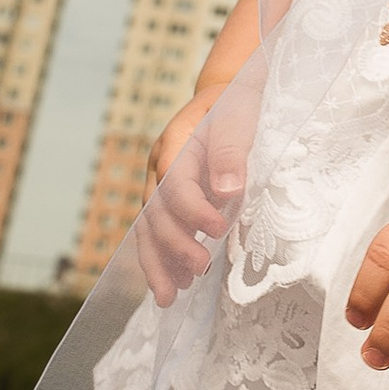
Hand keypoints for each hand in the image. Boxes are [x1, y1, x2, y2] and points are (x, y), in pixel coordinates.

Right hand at [135, 91, 245, 308]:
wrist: (228, 93)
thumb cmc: (237, 104)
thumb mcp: (240, 115)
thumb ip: (231, 151)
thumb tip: (226, 191)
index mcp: (177, 142)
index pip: (175, 182)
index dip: (193, 210)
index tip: (218, 230)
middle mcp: (160, 166)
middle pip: (155, 211)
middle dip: (172, 245)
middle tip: (197, 270)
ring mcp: (160, 183)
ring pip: (148, 227)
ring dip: (158, 262)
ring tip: (169, 296)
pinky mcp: (169, 198)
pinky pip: (157, 232)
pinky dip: (161, 259)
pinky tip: (171, 284)